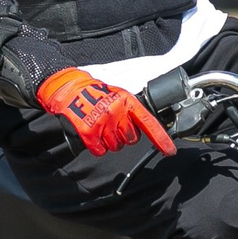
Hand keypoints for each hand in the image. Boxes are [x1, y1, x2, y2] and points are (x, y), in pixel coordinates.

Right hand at [37, 68, 176, 158]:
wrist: (67, 87)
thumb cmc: (92, 91)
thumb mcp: (116, 94)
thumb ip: (130, 109)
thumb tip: (141, 126)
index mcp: (126, 100)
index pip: (148, 123)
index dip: (161, 139)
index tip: (170, 151)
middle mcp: (116, 111)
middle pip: (131, 139)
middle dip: (124, 136)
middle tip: (112, 125)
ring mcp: (102, 122)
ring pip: (116, 146)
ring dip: (109, 141)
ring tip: (100, 126)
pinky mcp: (88, 132)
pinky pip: (100, 150)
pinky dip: (96, 146)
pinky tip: (92, 134)